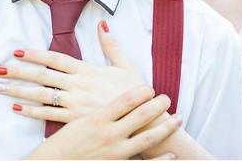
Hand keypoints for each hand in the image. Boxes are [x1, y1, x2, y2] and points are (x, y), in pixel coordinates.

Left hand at [0, 20, 144, 122]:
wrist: (144, 120)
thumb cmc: (134, 93)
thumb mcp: (125, 64)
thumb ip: (111, 45)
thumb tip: (102, 23)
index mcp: (87, 70)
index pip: (55, 58)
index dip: (35, 54)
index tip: (17, 51)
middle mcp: (77, 85)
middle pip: (42, 76)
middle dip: (19, 72)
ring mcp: (74, 104)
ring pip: (41, 96)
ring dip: (20, 91)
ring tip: (1, 88)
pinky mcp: (75, 120)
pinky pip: (49, 116)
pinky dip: (32, 112)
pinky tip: (17, 109)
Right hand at [26, 85, 181, 158]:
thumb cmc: (63, 142)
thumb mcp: (74, 118)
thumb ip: (90, 104)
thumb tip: (97, 88)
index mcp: (97, 118)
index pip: (126, 100)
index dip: (141, 92)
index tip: (150, 87)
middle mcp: (109, 134)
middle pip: (140, 116)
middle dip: (157, 105)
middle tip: (167, 98)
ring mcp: (115, 152)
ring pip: (146, 139)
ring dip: (165, 128)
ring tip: (178, 119)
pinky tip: (171, 155)